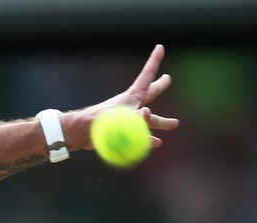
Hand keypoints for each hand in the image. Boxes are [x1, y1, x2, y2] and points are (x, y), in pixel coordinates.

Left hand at [62, 44, 179, 151]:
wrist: (81, 132)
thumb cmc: (98, 121)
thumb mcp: (120, 118)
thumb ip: (135, 117)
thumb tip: (147, 112)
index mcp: (131, 97)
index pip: (146, 76)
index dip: (154, 61)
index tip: (160, 47)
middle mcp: (132, 106)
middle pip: (150, 94)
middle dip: (159, 86)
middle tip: (168, 79)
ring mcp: (129, 119)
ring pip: (150, 120)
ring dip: (162, 122)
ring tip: (175, 123)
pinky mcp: (124, 132)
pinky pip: (141, 136)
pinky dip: (149, 139)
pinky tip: (157, 142)